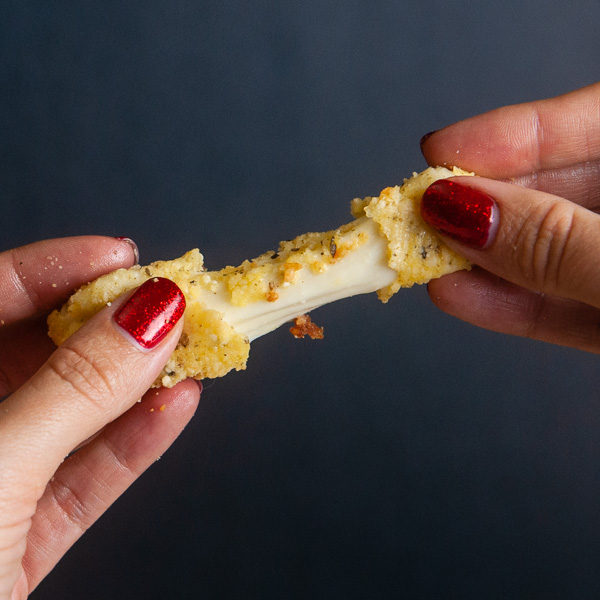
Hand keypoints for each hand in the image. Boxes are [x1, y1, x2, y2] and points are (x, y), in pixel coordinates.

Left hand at [0, 237, 200, 599]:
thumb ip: (74, 391)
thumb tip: (150, 314)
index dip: (58, 267)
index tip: (127, 255)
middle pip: (40, 352)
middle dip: (112, 325)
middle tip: (174, 302)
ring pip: (72, 414)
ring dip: (136, 383)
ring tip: (191, 349)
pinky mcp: (20, 535)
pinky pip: (86, 475)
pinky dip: (136, 442)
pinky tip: (178, 407)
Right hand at [419, 82, 599, 352]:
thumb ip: (556, 240)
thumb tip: (462, 211)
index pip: (594, 124)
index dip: (513, 132)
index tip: (442, 149)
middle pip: (559, 189)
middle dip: (485, 202)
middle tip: (421, 210)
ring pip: (551, 255)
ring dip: (481, 261)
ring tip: (422, 257)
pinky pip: (563, 309)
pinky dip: (509, 307)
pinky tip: (457, 296)